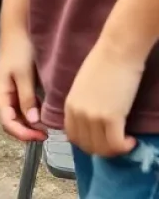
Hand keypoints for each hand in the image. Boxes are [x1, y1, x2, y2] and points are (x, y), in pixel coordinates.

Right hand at [0, 26, 46, 142]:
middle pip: (13, 124)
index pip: (8, 124)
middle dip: (29, 132)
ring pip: (20, 118)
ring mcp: (11, 94)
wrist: (18, 31)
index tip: (44, 135)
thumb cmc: (19, 50)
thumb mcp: (24, 74)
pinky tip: (46, 112)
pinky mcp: (19, 90)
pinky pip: (25, 109)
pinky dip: (35, 115)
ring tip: (50, 124)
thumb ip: (27, 98)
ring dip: (32, 125)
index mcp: (0, 95)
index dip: (24, 135)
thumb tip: (33, 123)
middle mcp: (4, 98)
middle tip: (50, 132)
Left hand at [64, 36, 142, 156]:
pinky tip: (131, 140)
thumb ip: (83, 104)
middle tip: (116, 142)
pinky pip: (116, 144)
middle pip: (87, 146)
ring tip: (125, 140)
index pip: (73, 136)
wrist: (116, 52)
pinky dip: (125, 147)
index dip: (89, 143)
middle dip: (103, 149)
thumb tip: (91, 122)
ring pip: (102, 148)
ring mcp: (93, 116)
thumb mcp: (83, 87)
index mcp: (69, 104)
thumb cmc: (102, 64)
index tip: (102, 140)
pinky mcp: (110, 117)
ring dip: (115, 150)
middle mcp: (78, 112)